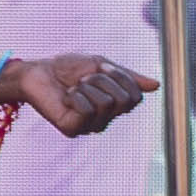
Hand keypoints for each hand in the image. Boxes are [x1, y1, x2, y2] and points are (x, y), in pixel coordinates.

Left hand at [4, 53, 147, 136]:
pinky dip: (76, 97)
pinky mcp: (72, 130)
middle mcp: (105, 120)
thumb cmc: (68, 68)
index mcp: (114, 106)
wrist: (38, 71)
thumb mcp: (102, 66)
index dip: (121, 78)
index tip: (102, 69)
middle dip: (103, 80)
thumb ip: (128, 77)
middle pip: (123, 101)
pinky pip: (87, 111)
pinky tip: (66, 98)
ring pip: (106, 104)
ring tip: (73, 88)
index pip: (135, 97)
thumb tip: (156, 85)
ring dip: (88, 87)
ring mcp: (89, 127)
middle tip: (84, 79)